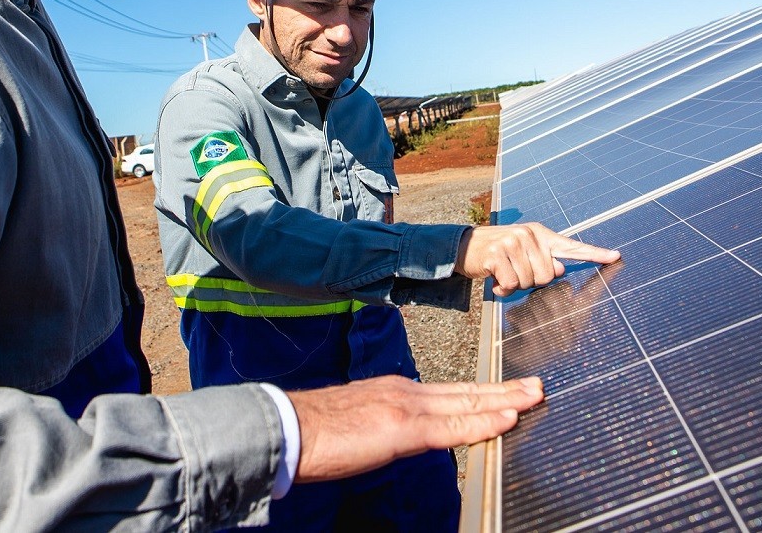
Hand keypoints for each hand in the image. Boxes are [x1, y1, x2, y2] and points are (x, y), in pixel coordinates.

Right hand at [288, 376, 543, 481]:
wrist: (288, 428)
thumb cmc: (314, 431)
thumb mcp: (358, 423)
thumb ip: (385, 425)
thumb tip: (397, 437)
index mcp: (394, 392)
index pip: (448, 393)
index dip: (481, 393)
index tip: (507, 393)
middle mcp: (404, 391)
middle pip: (464, 392)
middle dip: (503, 390)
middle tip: (536, 387)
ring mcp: (404, 406)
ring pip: (465, 403)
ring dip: (503, 401)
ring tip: (533, 397)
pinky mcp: (401, 427)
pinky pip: (451, 427)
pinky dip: (482, 422)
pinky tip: (506, 419)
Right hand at [455, 223, 619, 296]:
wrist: (464, 246)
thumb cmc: (498, 253)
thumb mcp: (522, 253)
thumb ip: (544, 261)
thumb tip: (558, 269)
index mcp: (539, 234)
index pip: (570, 246)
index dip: (594, 253)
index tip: (615, 256)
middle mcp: (528, 234)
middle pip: (548, 275)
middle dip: (532, 281)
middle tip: (515, 272)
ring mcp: (512, 242)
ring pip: (529, 281)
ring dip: (515, 285)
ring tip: (503, 273)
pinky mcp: (496, 253)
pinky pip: (511, 283)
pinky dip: (502, 288)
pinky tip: (495, 279)